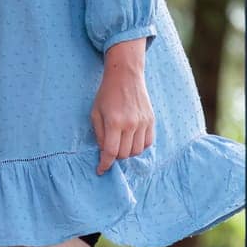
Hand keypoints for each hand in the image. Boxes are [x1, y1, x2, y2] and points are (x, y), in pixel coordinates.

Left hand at [90, 38, 155, 174]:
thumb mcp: (95, 113)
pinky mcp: (151, 121)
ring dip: (127, 152)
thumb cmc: (106, 94)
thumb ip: (99, 135)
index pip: (111, 152)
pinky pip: (148, 143)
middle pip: (124, 154)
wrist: (125, 76)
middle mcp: (131, 124)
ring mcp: (143, 123)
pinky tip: (131, 139)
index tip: (100, 170)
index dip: (105, 164)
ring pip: (137, 151)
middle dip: (115, 156)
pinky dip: (139, 146)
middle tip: (109, 150)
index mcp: (114, 122)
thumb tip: (104, 153)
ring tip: (120, 143)